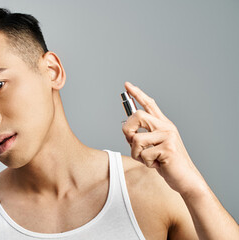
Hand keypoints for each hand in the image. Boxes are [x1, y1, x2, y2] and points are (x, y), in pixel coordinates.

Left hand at [120, 82, 206, 196]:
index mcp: (163, 124)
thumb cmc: (166, 163)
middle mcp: (166, 127)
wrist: (184, 178)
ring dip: (136, 154)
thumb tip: (126, 130)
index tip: (126, 84)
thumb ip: (140, 137)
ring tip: (148, 159)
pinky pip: (144, 154)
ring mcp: (168, 136)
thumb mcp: (151, 147)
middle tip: (130, 141)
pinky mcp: (168, 148)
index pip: (149, 104)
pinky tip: (157, 164)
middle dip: (127, 130)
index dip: (137, 94)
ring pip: (136, 139)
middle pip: (137, 116)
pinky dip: (146, 163)